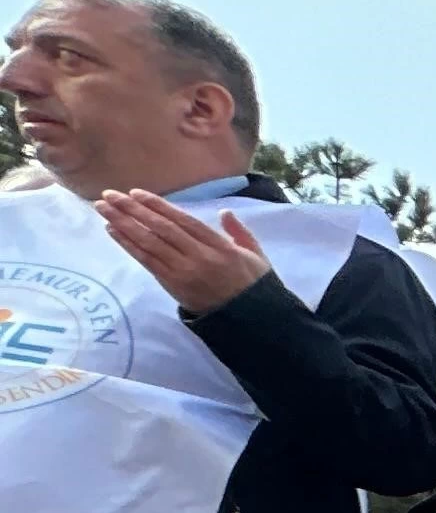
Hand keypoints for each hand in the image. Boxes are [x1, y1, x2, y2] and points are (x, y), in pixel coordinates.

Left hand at [95, 192, 272, 313]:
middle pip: (161, 228)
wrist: (249, 319)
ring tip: (103, 209)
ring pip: (149, 243)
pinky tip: (113, 231)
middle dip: (132, 209)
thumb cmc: (252, 285)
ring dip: (123, 223)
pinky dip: (128, 244)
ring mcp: (184, 271)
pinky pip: (146, 260)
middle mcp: (199, 256)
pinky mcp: (172, 284)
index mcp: (220, 246)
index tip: (136, 193)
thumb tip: (224, 212)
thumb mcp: (255, 255)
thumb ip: (240, 232)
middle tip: (109, 195)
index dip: (158, 206)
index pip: (183, 221)